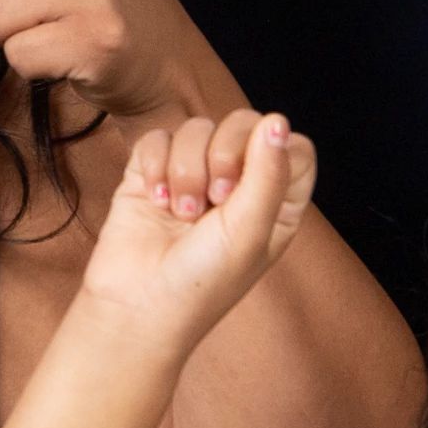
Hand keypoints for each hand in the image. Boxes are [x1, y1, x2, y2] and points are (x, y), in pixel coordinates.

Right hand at [75, 110, 317, 348]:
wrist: (135, 306)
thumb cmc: (201, 283)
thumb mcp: (248, 232)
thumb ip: (268, 174)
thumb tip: (278, 121)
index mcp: (275, 203)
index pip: (293, 147)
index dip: (272, 153)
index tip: (249, 187)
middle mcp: (238, 185)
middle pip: (244, 124)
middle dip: (223, 156)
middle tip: (214, 200)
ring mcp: (193, 175)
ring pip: (197, 128)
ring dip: (185, 170)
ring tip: (179, 214)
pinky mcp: (153, 172)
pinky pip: (158, 138)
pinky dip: (155, 165)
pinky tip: (155, 200)